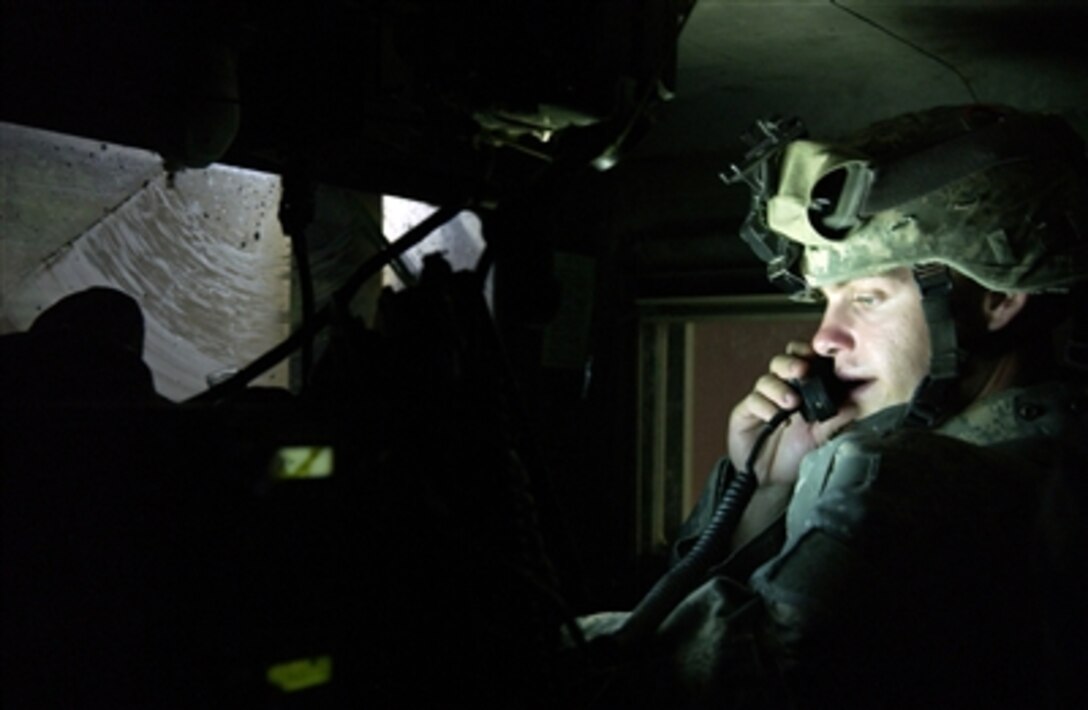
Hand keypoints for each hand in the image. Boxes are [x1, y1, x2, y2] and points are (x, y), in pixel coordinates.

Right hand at [727, 341, 857, 486]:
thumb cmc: (796, 454)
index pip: (801, 360)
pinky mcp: (744, 413)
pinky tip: (774, 417)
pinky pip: (752, 401)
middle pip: (781, 363)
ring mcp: (761, 400)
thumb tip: (855, 404)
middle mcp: (780, 390)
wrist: (772, 481)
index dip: (806, 353)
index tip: (817, 357)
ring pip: (766, 380)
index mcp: (800, 390)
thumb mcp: (821, 436)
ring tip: (791, 402)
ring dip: (779, 388)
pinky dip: (764, 406)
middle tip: (802, 371)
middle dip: (791, 363)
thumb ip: (835, 419)